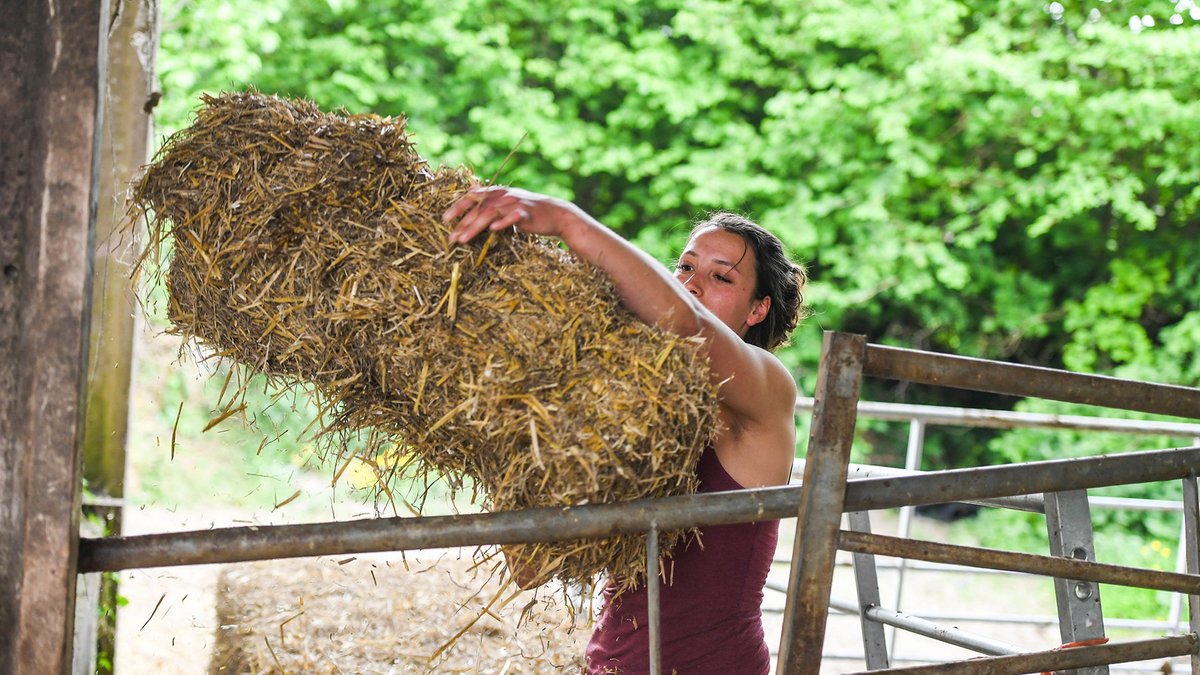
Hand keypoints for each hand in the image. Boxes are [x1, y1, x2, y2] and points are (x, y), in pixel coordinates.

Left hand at [443, 186, 574, 244]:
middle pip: (478, 207)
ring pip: (490, 213)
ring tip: (463, 239)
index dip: (458, 206)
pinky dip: (502, 223)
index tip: (445, 219)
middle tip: (451, 237)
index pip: (473, 196)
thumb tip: (472, 198)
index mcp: (498, 192)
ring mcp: (515, 203)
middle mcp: (504, 195)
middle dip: (462, 222)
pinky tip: (493, 230)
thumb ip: (491, 202)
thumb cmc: (529, 211)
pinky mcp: (526, 213)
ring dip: (475, 226)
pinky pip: (512, 217)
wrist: (556, 214)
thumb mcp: (508, 203)